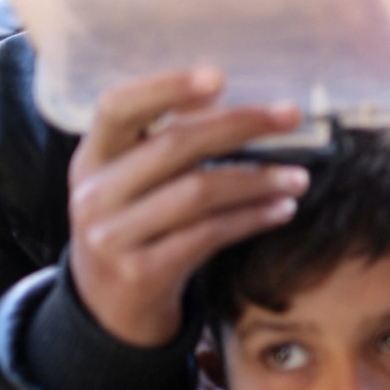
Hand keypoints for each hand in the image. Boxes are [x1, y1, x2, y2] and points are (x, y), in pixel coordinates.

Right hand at [67, 69, 308, 346]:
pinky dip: (251, 219)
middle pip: (174, 146)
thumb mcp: (131, 186)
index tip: (219, 77)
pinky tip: (281, 210)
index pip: (118, 106)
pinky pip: (209, 235)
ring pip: (198, 193)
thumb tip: (232, 104)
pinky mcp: (143, 272)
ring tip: (298, 176)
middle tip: (289, 117)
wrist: (109, 312)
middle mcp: (95, 192)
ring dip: (258, 180)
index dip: (167, 87)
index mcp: (91, 157)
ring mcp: (114, 235)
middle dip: (240, 126)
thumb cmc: (135, 232)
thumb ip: (164, 148)